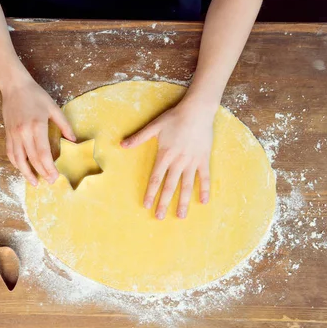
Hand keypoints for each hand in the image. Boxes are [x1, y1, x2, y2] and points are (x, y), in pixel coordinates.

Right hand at [1, 76, 75, 185]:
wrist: (14, 86)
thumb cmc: (35, 95)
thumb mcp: (53, 108)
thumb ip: (64, 125)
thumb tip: (73, 141)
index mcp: (37, 126)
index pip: (43, 153)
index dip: (49, 167)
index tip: (55, 176)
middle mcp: (23, 133)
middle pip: (32, 159)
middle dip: (42, 173)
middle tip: (50, 182)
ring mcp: (14, 134)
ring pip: (19, 160)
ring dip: (27, 173)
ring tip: (35, 182)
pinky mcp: (8, 134)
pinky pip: (11, 153)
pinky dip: (16, 163)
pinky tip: (22, 169)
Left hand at [121, 99, 214, 218]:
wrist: (197, 110)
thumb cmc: (174, 117)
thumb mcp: (154, 126)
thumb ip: (139, 137)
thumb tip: (122, 144)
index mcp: (165, 155)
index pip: (155, 178)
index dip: (150, 192)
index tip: (146, 205)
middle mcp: (178, 161)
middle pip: (170, 186)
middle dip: (164, 202)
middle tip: (160, 217)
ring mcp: (192, 161)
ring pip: (187, 185)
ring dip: (183, 201)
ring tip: (181, 216)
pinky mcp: (204, 159)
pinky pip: (205, 177)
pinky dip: (205, 189)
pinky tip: (203, 202)